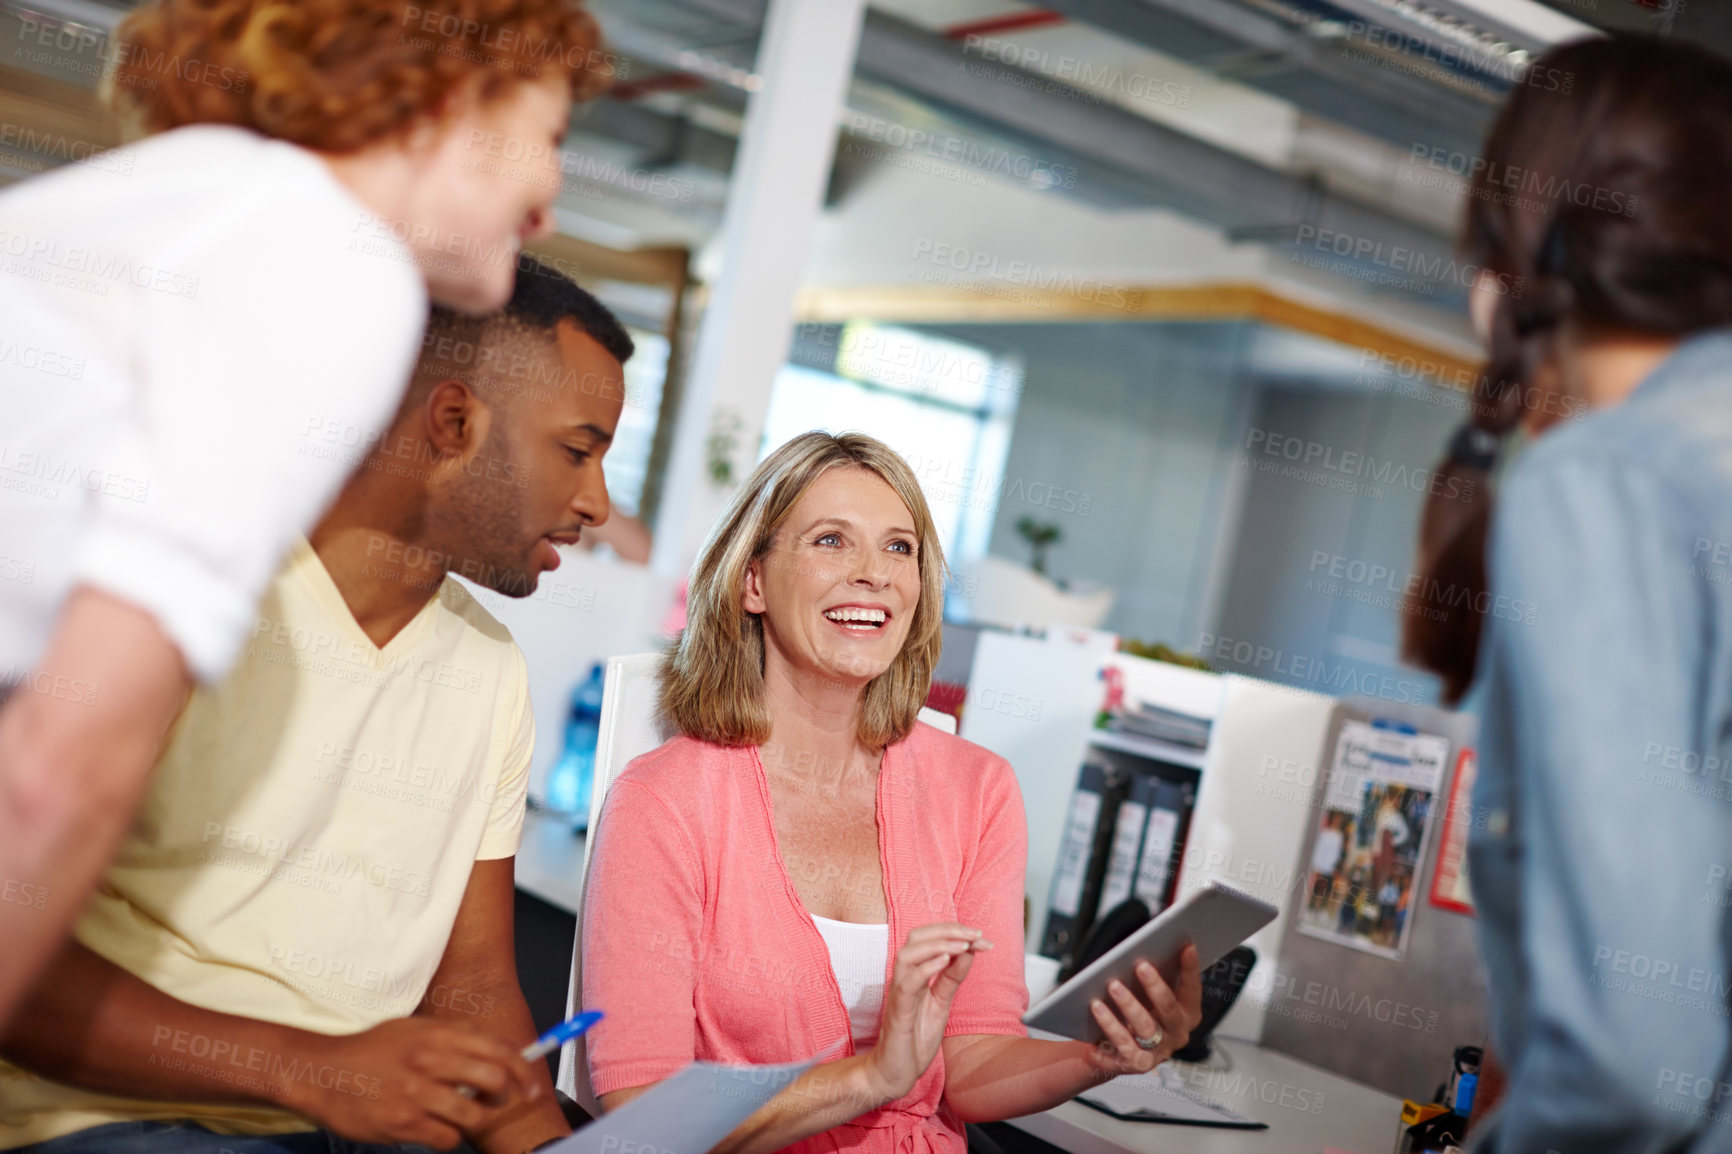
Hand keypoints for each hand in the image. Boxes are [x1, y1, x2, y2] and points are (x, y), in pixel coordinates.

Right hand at [276, 1017, 542, 1148]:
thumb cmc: (371, 1051)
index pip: (498, 1049)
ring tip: (457, 1115)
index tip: (531, 1084)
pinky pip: (447, 1138)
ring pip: (474, 1114)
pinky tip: (433, 1128)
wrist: (322, 1073)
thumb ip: (454, 1036)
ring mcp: (416, 1093)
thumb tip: (498, 1049)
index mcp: (437, 1034)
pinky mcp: (402, 1123)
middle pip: (494, 1080)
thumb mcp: (413, 1028)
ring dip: (474, 1120)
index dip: (523, 1068)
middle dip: (505, 1096)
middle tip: (499, 1102)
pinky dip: (447, 1138)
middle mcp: (430, 1060)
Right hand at [863, 922, 987, 1105]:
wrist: (896, 1073)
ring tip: (963, 944)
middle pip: (916, 937)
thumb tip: (969, 952)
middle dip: (947, 930)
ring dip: (938, 944)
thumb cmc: (913, 1039)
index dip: (955, 932)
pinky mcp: (898, 1013)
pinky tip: (945, 961)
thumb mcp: (941, 1004)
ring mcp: (899, 994)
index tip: (982, 938)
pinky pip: (907, 984)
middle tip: (975, 934)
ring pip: (908, 954)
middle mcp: (904, 979)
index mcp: (915, 975)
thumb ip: (951, 979)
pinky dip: (926, 968)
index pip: (929, 939)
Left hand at [1084, 943, 1203, 1078]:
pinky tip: (1097, 1009)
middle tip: (1140, 965)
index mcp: (1186, 1014)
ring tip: (1113, 985)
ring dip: (1129, 1005)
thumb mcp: (1149, 996)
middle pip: (1169, 1009)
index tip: (1187, 947)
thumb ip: (1155, 978)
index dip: (1191, 970)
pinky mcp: (1138, 1064)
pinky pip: (1123, 1044)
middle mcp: (1177, 1034)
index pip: (1192, 990)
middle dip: (1155, 986)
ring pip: (1146, 1027)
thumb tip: (1150, 947)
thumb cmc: (1135, 1015)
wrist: (1113, 1051)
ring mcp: (1159, 1051)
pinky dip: (1110, 1026)